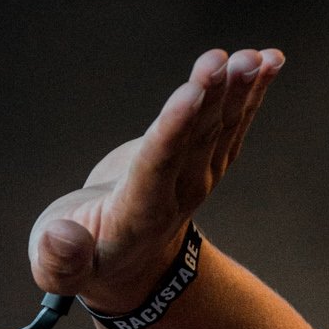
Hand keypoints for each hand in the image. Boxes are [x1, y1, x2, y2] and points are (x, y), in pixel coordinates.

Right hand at [27, 46, 282, 313]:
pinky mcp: (203, 160)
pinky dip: (252, 94)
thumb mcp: (60, 270)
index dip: (174, 129)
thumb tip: (60, 236)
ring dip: (238, 90)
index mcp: (138, 214)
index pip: (158, 165)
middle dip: (210, 96)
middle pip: (195, 139)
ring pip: (219, 128)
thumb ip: (59, 259)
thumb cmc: (82, 262)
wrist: (129, 272)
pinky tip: (270, 60)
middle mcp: (176, 195)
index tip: (190, 94)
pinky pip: (233, 124)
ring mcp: (196, 178)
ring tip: (254, 56)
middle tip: (222, 59)